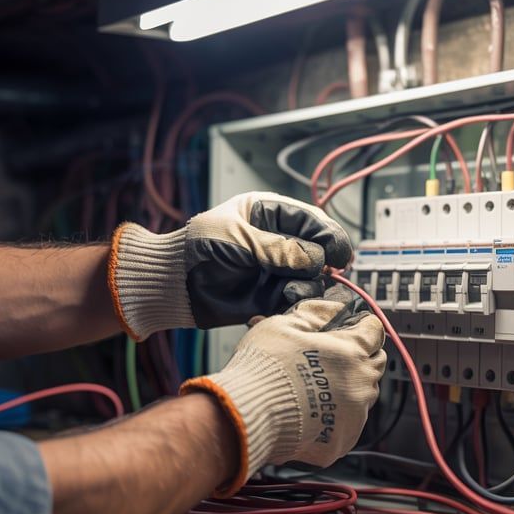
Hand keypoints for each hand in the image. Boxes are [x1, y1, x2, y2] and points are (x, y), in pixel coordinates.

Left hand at [109, 192, 352, 340]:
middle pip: (317, 248)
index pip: (309, 219)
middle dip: (322, 259)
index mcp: (268, 213)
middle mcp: (278, 240)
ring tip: (292, 288)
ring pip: (312, 275)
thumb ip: (277, 247)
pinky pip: (298, 297)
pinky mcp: (272, 295)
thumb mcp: (237, 239)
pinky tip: (288, 300)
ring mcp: (276, 268)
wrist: (174, 285)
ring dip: (309, 282)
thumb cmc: (197, 250)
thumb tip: (316, 257)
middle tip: (326, 269)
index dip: (328, 233)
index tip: (340, 250)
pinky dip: (298, 300)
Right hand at [180, 294, 385, 494]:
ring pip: (363, 395)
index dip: (362, 324)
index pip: (374, 330)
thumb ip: (317, 312)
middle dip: (360, 355)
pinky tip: (311, 410)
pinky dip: (334, 417)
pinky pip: (347, 424)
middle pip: (375, 363)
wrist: (248, 415)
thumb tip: (335, 306)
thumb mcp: (285, 324)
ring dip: (348, 386)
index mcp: (351, 351)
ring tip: (316, 385)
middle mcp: (360, 384)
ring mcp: (353, 415)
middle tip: (333, 354)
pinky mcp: (341, 440)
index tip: (352, 325)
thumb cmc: (264, 368)